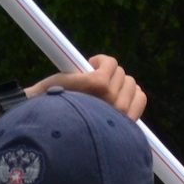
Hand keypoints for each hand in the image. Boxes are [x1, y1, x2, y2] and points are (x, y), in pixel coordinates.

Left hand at [30, 55, 146, 120]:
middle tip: (95, 85)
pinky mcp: (98, 84)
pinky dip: (100, 60)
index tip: (112, 90)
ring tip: (87, 79)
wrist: (42, 116)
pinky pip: (110, 63)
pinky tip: (87, 65)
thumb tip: (131, 90)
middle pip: (130, 83)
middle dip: (114, 80)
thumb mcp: (96, 118)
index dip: (127, 91)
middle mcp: (119, 113)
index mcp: (121, 124)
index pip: (140, 99)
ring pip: (120, 72)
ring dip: (105, 70)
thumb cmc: (67, 120)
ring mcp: (110, 98)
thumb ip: (112, 109)